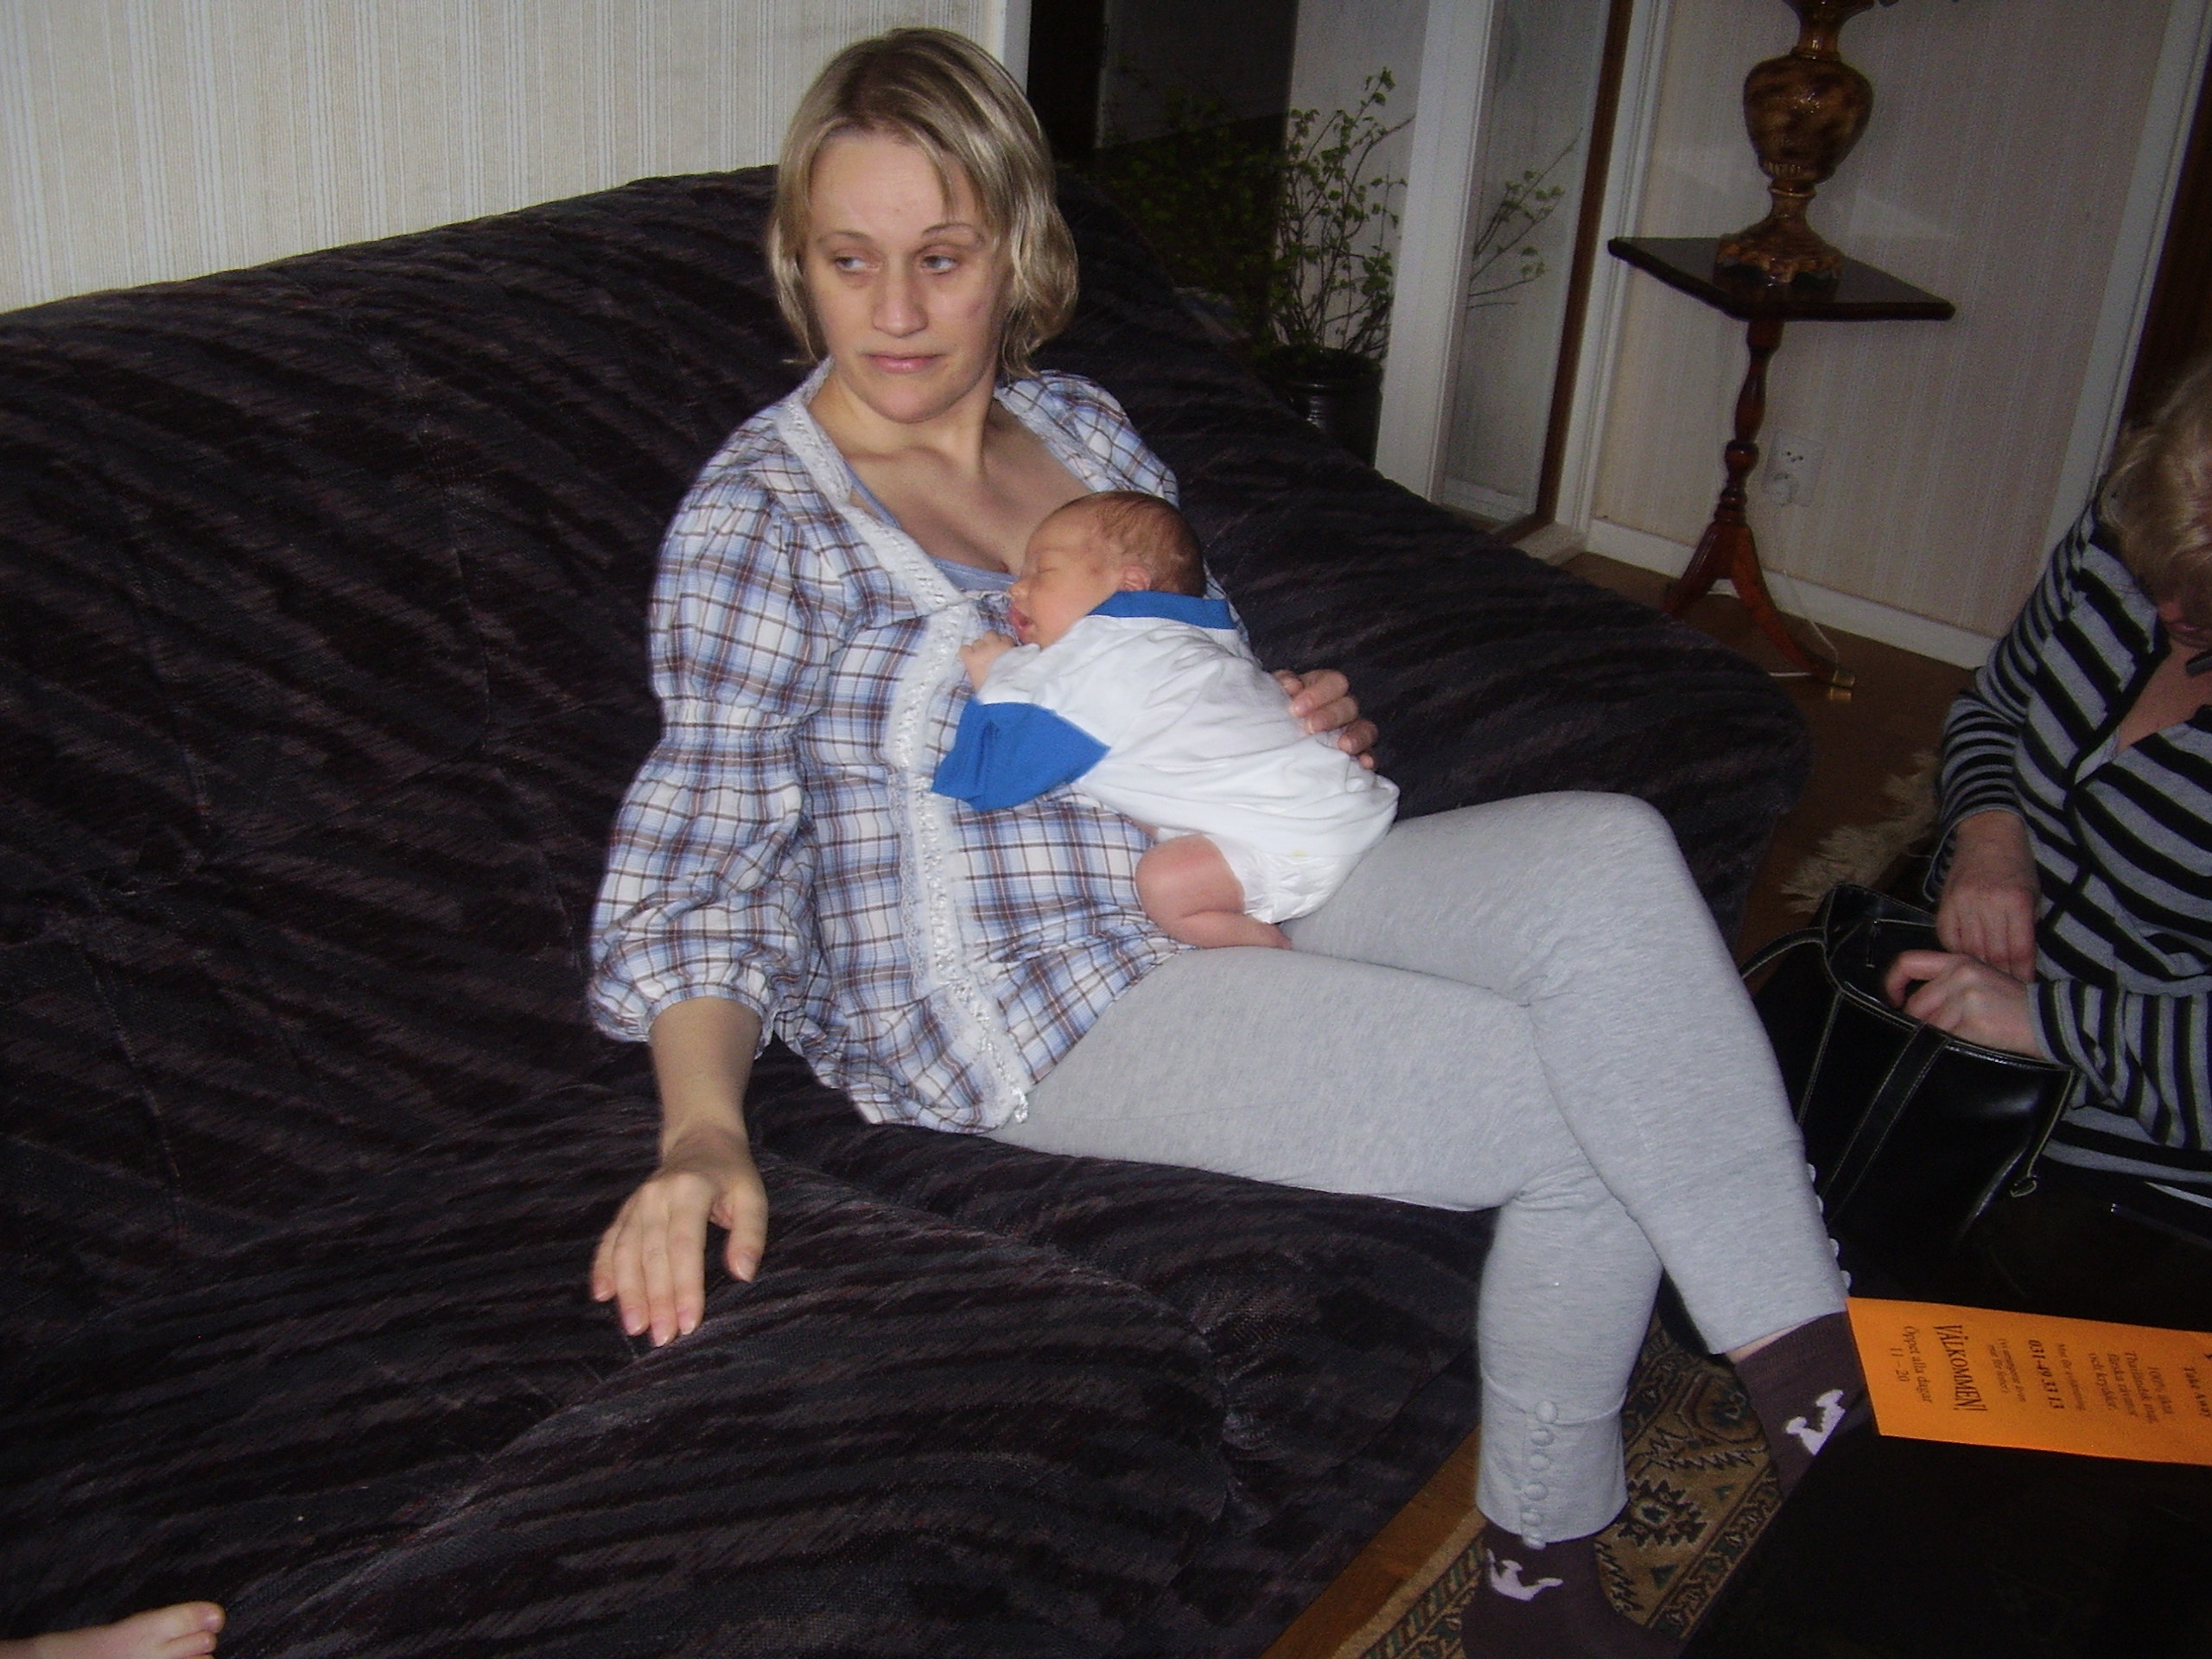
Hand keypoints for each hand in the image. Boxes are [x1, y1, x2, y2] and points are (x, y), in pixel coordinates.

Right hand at [591, 995, 765, 1345]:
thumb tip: (743, 1273)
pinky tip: (602, 1295)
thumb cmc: (732, 1174)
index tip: (688, 1321)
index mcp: (689, 1190)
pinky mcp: (626, 1211)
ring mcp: (637, 1203)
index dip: (685, 1285)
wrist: (700, 1139)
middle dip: (656, 1299)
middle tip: (662, 1338)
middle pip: (653, 1254)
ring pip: (627, 1252)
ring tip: (635, 1327)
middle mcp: (656, 1196)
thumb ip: (750, 1234)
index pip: (684, 1244)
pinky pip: (610, 1242)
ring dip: (629, 1292)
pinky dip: (604, 1268)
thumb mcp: (753, 1196)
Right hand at [961, 631, 1017, 686]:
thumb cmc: (990, 691)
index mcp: (971, 660)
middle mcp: (982, 649)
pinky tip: (1010, 649)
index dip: (969, 653)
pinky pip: (1006, 637)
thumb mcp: (978, 686)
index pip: (964, 649)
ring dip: (993, 640)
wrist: (1009, 687)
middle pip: (978, 641)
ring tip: (998, 648)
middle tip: (988, 655)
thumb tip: (978, 676)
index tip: (973, 659)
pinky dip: (1007, 641)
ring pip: (991, 634)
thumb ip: (976, 676)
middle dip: (982, 646)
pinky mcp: (1010, 644)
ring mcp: (996, 645)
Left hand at [1275, 668, 1377, 769]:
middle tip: (1310, 728)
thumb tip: (1292, 686)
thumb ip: (1280, 687)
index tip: (1296, 709)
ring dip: (1356, 736)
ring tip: (1344, 747)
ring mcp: (1351, 731)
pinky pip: (1369, 754)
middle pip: (1349, 705)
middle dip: (1330, 716)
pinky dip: (1368, 758)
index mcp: (1322, 689)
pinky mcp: (1355, 755)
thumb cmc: (1271, 717)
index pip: (1333, 683)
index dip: (1318, 694)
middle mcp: (1340, 708)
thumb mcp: (1271, 697)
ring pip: (1365, 728)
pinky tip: (1363, 764)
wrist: (1265, 746)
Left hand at [1883, 949, 2044, 1057]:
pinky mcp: (1972, 1019)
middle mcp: (1959, 974)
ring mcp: (1965, 996)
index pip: (1908, 962)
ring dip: (1941, 1034)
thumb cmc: (2010, 1003)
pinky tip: (1973, 1038)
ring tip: (1966, 1031)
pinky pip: (1946, 1037)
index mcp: (1958, 960)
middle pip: (1916, 1004)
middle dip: (1923, 1021)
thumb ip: (1946, 982)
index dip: (1892, 982)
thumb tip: (1910, 1004)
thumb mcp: (1979, 978)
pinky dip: (1955, 1043)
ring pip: (1930, 1024)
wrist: (2047, 1020)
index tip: (1893, 999)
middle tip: (1944, 1027)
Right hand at [1936, 809, 2038, 978]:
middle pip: (1993, 954)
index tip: (2023, 988)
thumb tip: (2019, 962)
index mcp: (2016, 901)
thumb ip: (2025, 926)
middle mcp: (1988, 904)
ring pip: (1969, 949)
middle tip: (2004, 992)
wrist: (1987, 833)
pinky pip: (1948, 939)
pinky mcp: (1945, 904)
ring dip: (1977, 969)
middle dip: (2000, 976)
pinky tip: (1964, 961)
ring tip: (1985, 983)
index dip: (2021, 973)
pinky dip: (1957, 952)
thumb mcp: (2032, 893)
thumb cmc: (2017, 865)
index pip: (2019, 949)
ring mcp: (1963, 904)